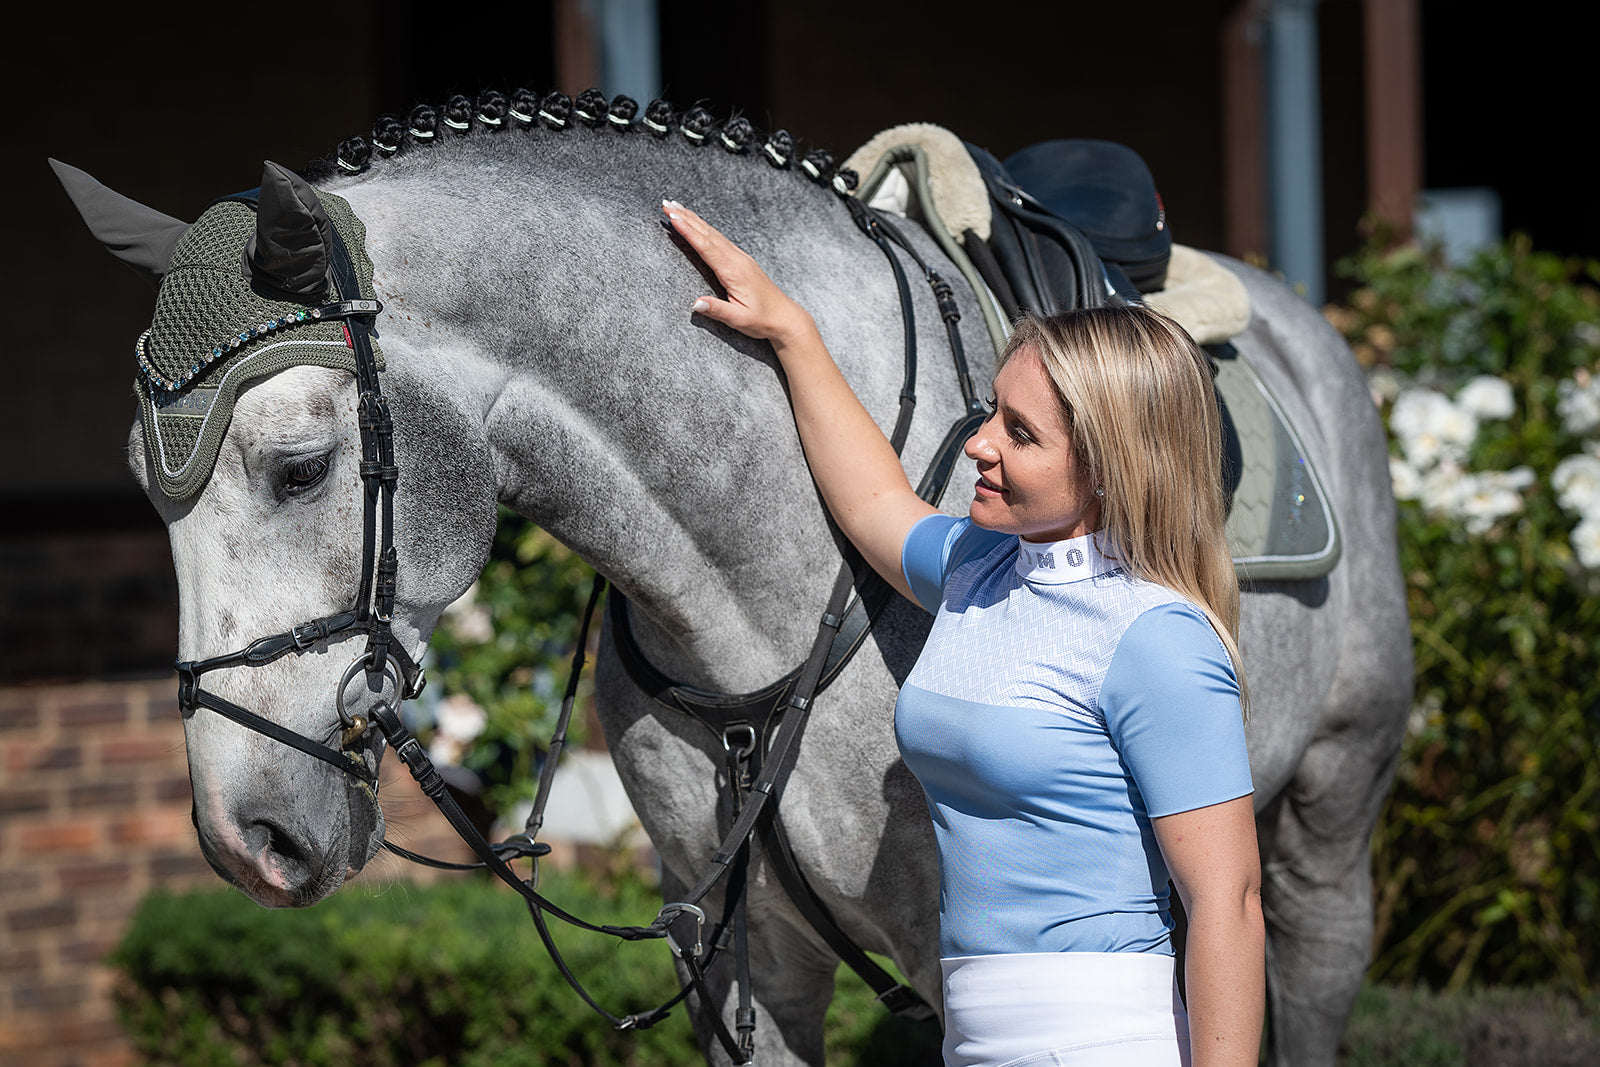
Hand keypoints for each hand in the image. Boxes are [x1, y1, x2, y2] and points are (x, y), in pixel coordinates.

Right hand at [662, 201, 815, 346]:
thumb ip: (717, 310)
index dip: (688, 231)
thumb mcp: (739, 320)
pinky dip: (705, 229)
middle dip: (686, 218)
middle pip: (708, 234)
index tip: (673, 217)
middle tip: (666, 204)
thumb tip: (695, 304)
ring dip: (694, 220)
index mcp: (734, 271)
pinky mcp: (742, 261)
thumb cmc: (763, 320)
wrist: (786, 317)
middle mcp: (737, 260)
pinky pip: (720, 239)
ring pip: (714, 234)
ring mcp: (741, 258)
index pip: (706, 247)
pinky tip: (699, 225)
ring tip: (677, 207)